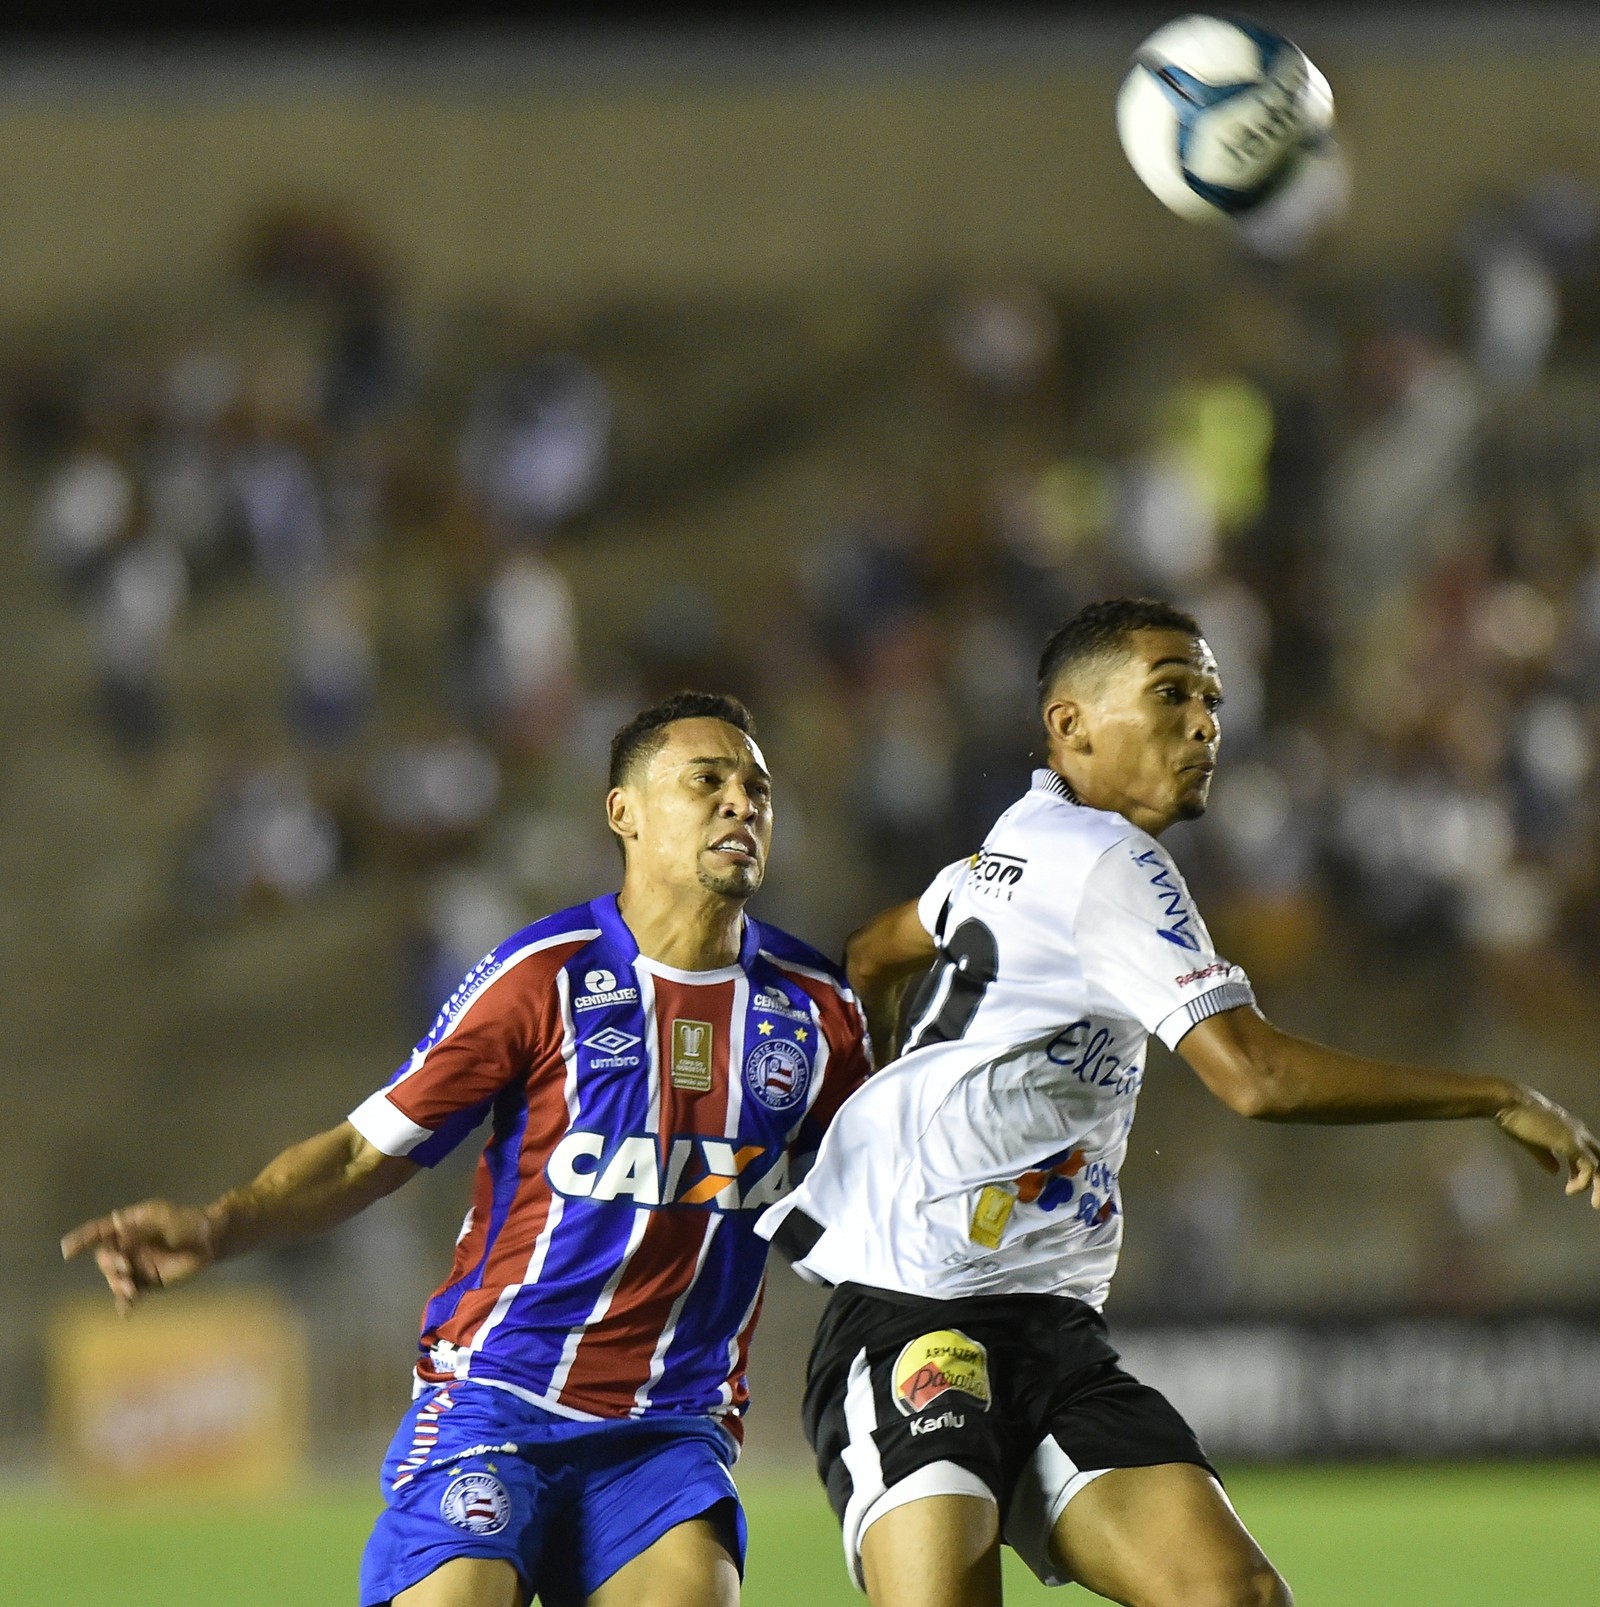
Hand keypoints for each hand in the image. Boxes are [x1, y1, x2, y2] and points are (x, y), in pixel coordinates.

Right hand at [60, 1200, 219, 1315]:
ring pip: (115, 1278)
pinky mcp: (147, 1282)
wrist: (210, 1242)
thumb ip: (141, 1230)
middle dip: (110, 1265)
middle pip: (105, 1259)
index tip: (67, 1251)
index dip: (82, 1240)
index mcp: (128, 1226)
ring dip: (118, 1285)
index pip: (99, 1232)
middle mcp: (128, 1247)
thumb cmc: (187, 1223)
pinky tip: (126, 1312)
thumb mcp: (164, 1219)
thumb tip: (121, 1240)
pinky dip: (125, 1303)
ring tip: (131, 1289)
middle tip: (125, 1268)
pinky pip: (130, 1295)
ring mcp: (136, 1265)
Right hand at [1495, 1089, 1599, 1206]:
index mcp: (1570, 1130)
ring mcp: (1577, 1137)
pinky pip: (1590, 1168)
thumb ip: (1546, 1156)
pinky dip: (1584, 1182)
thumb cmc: (1515, 1117)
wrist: (1509, 1102)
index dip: (1582, 1172)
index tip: (1571, 1186)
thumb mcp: (1532, 1141)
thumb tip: (1555, 1172)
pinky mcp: (1572, 1144)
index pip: (1589, 1153)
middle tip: (1595, 1202)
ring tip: (1593, 1203)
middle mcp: (1579, 1132)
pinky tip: (1571, 1189)